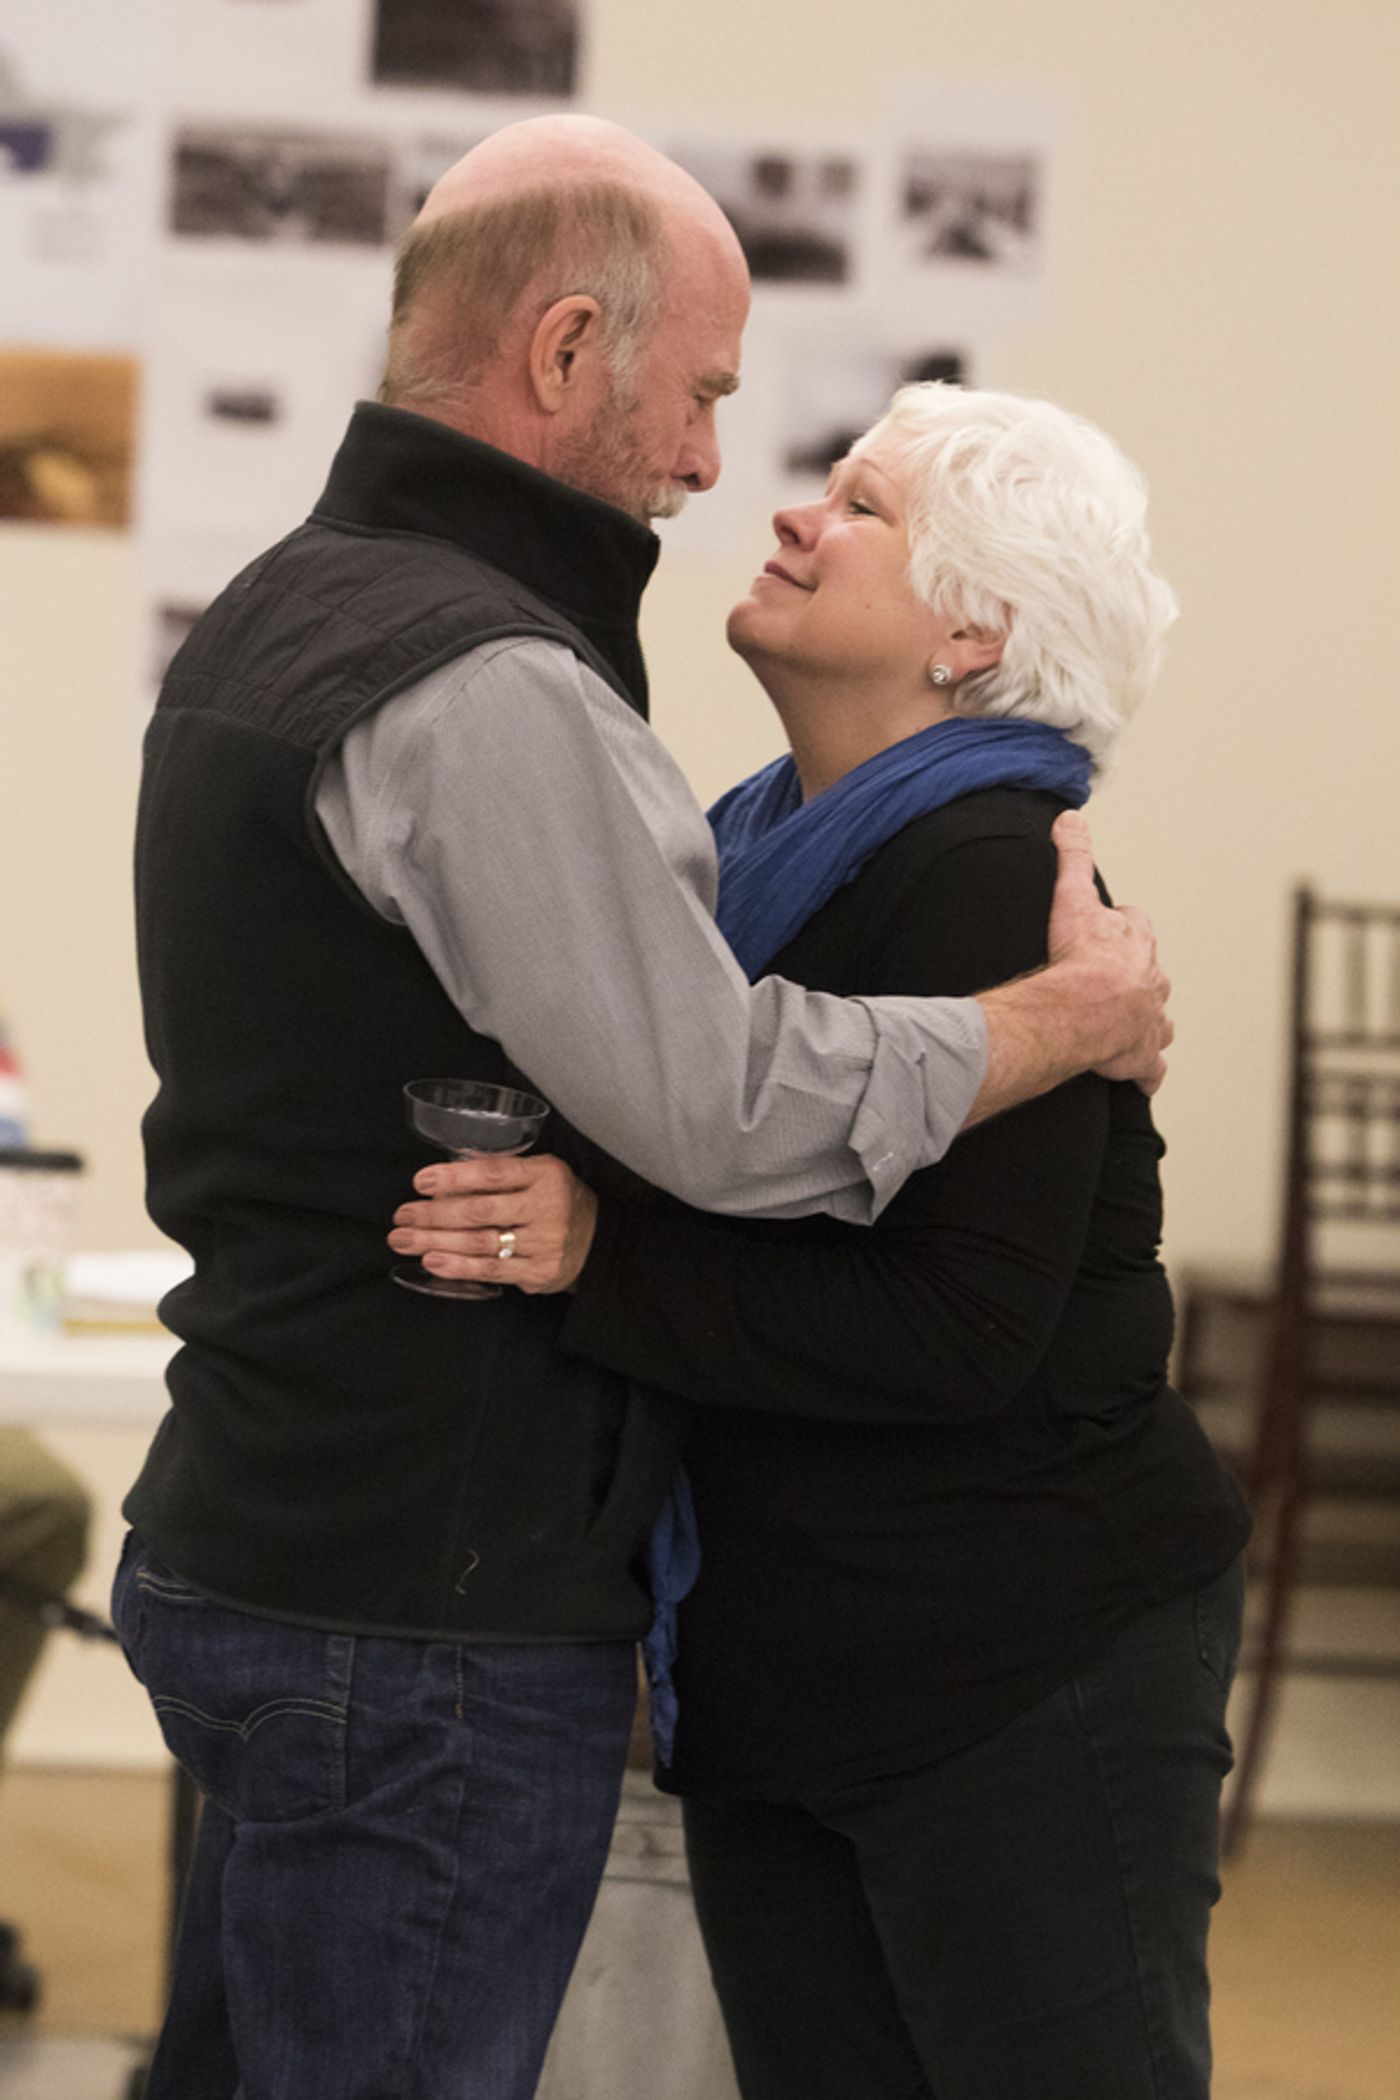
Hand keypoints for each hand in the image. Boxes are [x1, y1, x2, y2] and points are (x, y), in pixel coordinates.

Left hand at [388, 1152, 597, 1294]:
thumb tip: (441, 1182)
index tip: (421, 1181)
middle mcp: (548, 1207)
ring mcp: (545, 1242)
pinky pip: (492, 1270)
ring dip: (435, 1241)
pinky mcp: (540, 1271)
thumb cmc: (555, 1201)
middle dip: (433, 1214)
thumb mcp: (538, 1175)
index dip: (454, 1177)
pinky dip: (458, 1266)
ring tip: (404, 1239)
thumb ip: (498, 1175)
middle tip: (402, 1215)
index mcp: (545, 1174)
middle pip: (480, 1211)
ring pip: (480, 1242)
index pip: (493, 1173)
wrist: (599, 1241)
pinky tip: (433, 1261)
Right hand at [1047, 810, 1172, 1093]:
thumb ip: (1072, 856)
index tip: (1108, 926)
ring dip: (1147, 1022)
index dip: (1122, 926)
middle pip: (1150, 973)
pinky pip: (1149, 1067)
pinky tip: (1138, 1078)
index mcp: (1135, 942)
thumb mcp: (1073, 897)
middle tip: (1110, 980)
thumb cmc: (1079, 956)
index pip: (1136, 926)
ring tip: (1126, 1026)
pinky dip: (1144, 1072)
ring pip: (1158, 1020)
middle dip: (1136, 976)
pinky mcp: (1141, 1057)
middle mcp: (1150, 981)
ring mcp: (1149, 1021)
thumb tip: (1069, 817)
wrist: (1084, 1009)